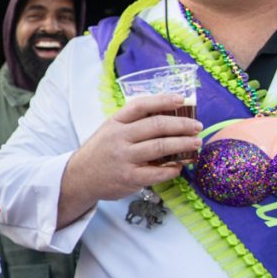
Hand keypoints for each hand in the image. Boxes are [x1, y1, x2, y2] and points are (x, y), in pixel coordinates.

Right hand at [58, 94, 201, 225]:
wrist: (79, 178)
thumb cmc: (100, 152)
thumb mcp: (109, 131)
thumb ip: (132, 124)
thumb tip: (168, 116)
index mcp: (115, 123)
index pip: (140, 105)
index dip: (163, 100)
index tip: (182, 100)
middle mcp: (119, 138)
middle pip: (156, 125)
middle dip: (182, 125)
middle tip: (197, 126)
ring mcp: (124, 158)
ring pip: (161, 147)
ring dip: (183, 144)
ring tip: (196, 143)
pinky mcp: (129, 178)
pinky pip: (158, 172)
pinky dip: (173, 168)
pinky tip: (179, 166)